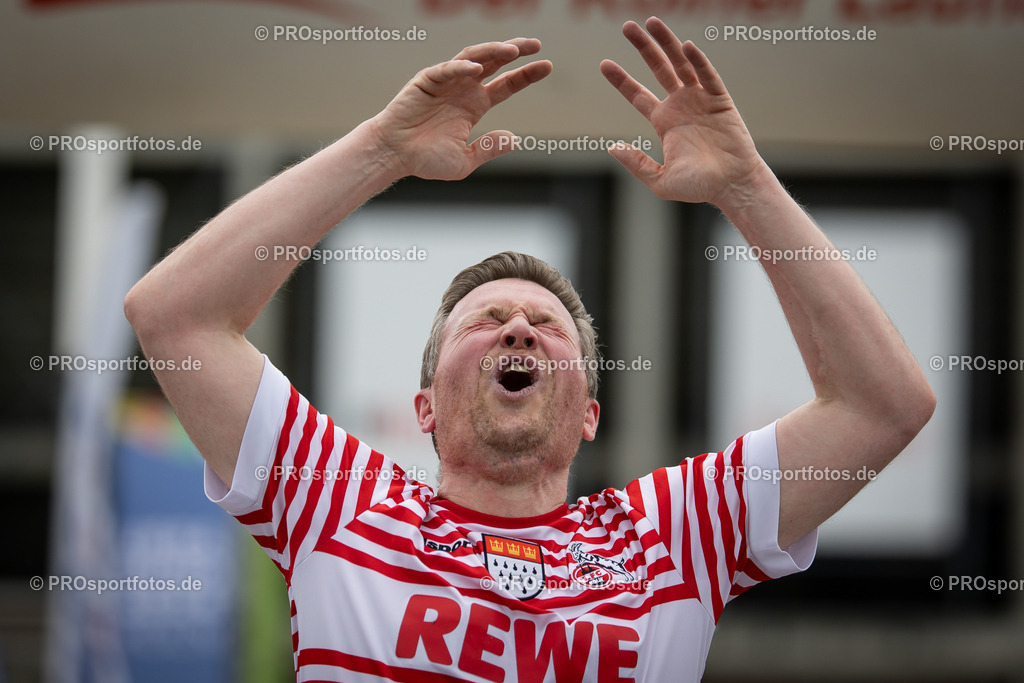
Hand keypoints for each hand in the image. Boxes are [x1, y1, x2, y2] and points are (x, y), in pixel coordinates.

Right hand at [371, 39, 551, 180]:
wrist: (393, 155)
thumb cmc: (425, 160)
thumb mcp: (465, 160)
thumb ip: (489, 148)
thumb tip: (515, 139)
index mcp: (474, 105)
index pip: (506, 85)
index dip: (526, 75)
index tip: (547, 66)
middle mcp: (463, 89)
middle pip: (494, 62)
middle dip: (515, 51)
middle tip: (536, 45)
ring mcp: (446, 82)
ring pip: (474, 58)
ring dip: (493, 51)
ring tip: (513, 50)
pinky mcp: (427, 80)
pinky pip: (447, 69)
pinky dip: (462, 67)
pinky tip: (477, 70)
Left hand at [601, 17, 767, 206]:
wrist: (732, 186)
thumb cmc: (699, 187)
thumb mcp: (659, 180)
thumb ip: (636, 163)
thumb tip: (611, 148)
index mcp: (665, 122)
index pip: (638, 95)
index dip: (621, 80)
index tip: (603, 64)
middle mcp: (681, 106)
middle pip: (658, 69)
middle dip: (643, 47)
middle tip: (627, 26)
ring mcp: (700, 100)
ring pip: (681, 64)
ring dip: (667, 42)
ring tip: (652, 22)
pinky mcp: (720, 100)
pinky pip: (707, 76)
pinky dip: (698, 61)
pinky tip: (687, 47)